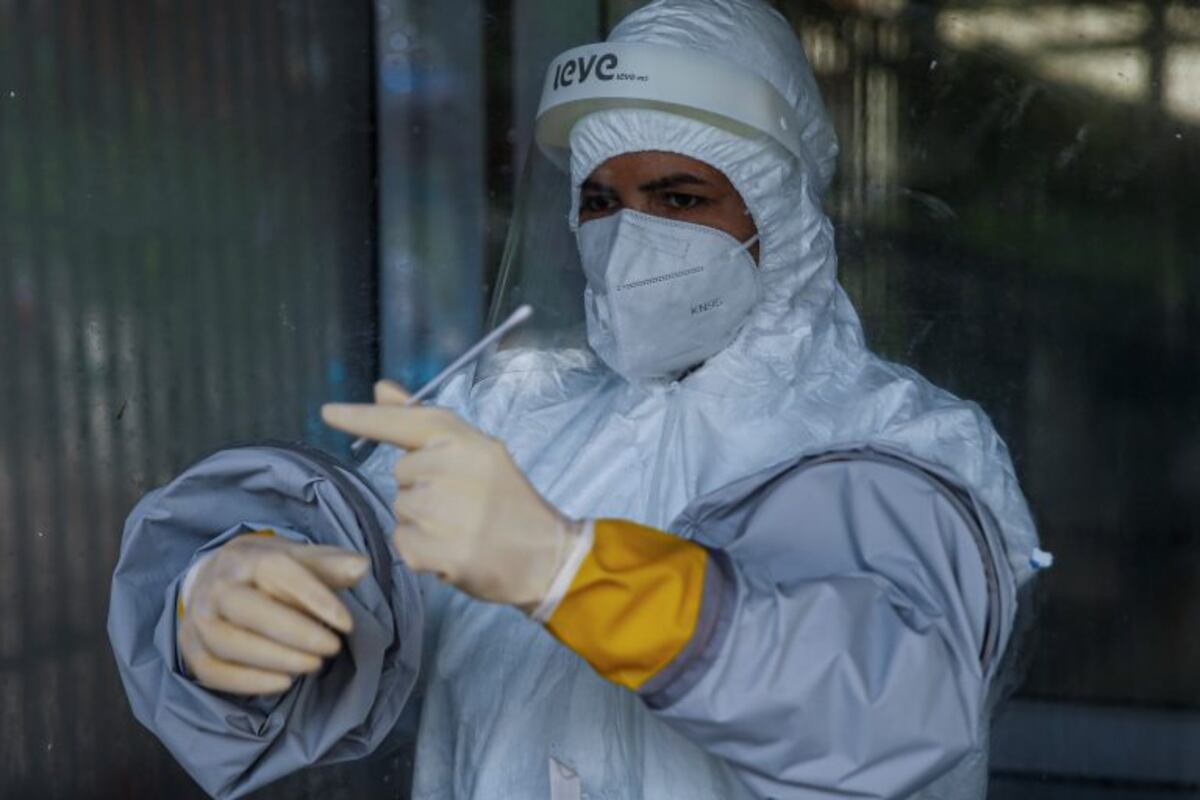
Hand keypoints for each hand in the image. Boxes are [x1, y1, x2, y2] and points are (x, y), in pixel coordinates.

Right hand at [177, 532, 368, 694]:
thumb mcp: (296, 557)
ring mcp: (198, 621)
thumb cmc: (264, 570)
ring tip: (315, 665)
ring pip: (230, 644)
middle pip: (250, 610)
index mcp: (243, 557)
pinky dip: (249, 682)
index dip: (314, 597)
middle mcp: (214, 587)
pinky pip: (214, 672)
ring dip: (276, 659)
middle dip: (295, 633)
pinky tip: (284, 683)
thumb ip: (329, 563)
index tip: (346, 623)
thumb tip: (361, 566)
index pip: (276, 571)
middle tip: (332, 648)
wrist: (213, 580)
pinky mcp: (191, 651)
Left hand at [322, 381, 583, 611]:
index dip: (363, 416)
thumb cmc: (509, 500)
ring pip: (401, 508)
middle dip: (423, 486)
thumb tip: (380, 387)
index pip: (404, 421)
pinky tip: (453, 548)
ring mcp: (439, 511)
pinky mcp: (431, 549)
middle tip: (463, 502)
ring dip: (422, 520)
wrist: (544, 556)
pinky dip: (421, 549)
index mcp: (463, 441)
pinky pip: (403, 541)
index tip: (328, 411)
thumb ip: (423, 421)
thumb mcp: (476, 451)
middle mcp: (448, 470)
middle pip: (402, 472)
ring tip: (462, 526)